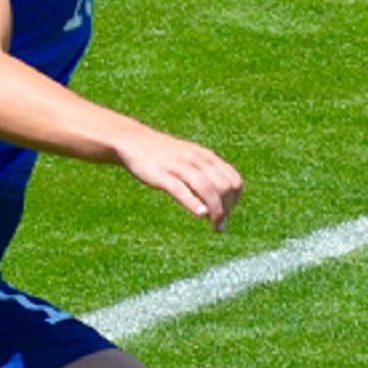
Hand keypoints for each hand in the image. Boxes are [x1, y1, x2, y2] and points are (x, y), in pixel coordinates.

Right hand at [116, 128, 244, 232]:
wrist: (132, 140)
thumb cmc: (163, 155)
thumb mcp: (189, 159)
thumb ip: (204, 175)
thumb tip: (217, 202)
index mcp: (206, 156)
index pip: (234, 181)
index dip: (235, 201)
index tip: (226, 214)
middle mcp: (196, 159)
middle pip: (224, 187)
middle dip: (226, 209)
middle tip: (219, 224)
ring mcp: (179, 165)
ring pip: (207, 188)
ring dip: (216, 211)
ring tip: (215, 226)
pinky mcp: (161, 174)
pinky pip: (181, 189)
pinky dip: (193, 202)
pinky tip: (200, 214)